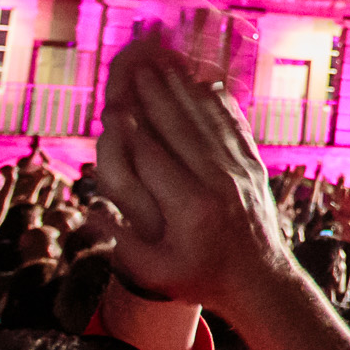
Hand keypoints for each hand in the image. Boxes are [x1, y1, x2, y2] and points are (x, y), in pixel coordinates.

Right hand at [94, 37, 297, 314]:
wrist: (260, 282)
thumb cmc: (199, 280)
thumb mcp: (154, 272)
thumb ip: (122, 242)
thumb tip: (88, 211)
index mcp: (190, 210)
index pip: (154, 159)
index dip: (132, 130)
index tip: (113, 105)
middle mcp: (218, 185)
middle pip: (181, 131)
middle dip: (157, 98)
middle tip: (136, 69)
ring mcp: (241, 173)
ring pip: (208, 123)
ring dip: (184, 93)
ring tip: (162, 67)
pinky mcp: (255, 168)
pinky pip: (233, 127)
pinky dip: (217, 104)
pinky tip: (203, 85)